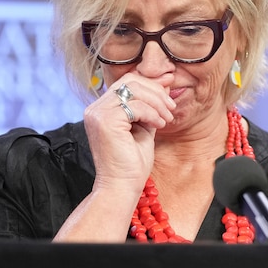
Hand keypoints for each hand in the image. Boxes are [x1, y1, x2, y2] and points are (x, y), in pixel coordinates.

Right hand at [83, 74, 175, 194]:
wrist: (122, 186)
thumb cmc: (132, 162)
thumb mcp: (145, 126)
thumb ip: (151, 105)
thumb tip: (165, 83)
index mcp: (102, 109)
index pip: (127, 82)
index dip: (151, 83)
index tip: (169, 89)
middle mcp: (95, 108)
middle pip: (130, 81)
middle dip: (156, 91)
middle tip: (171, 107)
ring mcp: (98, 113)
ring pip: (134, 90)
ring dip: (157, 102)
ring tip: (167, 118)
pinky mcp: (105, 121)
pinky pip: (136, 106)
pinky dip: (152, 113)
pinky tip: (160, 125)